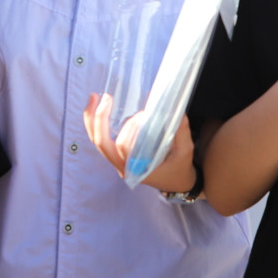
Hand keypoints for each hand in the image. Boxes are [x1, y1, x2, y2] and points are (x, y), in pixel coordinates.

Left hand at [82, 93, 196, 193]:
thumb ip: (180, 131)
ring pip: (96, 141)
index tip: (143, 115)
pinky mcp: (116, 153)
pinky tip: (97, 105)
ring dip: (92, 119)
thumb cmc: (179, 167)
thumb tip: (174, 107)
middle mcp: (123, 167)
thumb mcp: (185, 150)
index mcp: (138, 170)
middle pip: (102, 144)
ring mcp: (117, 161)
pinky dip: (95, 123)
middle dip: (101, 120)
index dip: (130, 129)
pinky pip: (101, 139)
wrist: (175, 181)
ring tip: (93, 97)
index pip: (124, 148)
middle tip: (107, 98)